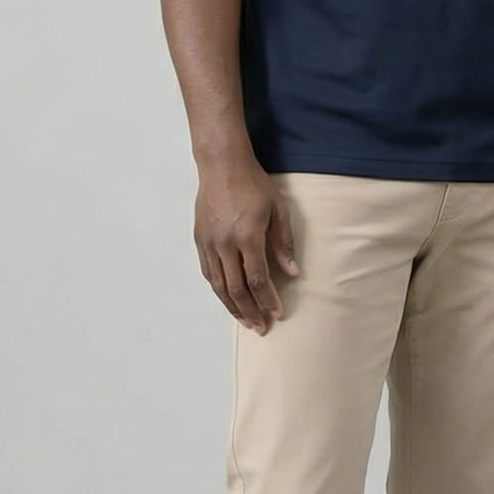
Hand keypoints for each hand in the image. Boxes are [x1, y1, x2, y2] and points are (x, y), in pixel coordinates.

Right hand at [195, 156, 297, 333]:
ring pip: (219, 285)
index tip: (278, 313)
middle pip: (237, 289)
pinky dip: (218, 289)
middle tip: (261, 327)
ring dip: (232, 306)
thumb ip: (283, 243)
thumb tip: (293, 272)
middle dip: (250, 312)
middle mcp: (224, 244)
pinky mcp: (200, 239)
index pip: (258, 280)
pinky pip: (208, 272)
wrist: (222, 166)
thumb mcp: (278, 210)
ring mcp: (209, 243)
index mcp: (247, 237)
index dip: (268, 300)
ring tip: (244, 321)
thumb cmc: (254, 184)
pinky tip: (227, 298)